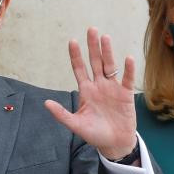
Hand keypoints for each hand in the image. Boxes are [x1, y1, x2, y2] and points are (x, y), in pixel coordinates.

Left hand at [44, 28, 138, 160]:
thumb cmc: (95, 134)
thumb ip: (62, 114)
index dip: (76, 56)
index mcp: (86, 91)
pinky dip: (128, 70)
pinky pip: (126, 79)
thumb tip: (46, 103)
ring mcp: (113, 88)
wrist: (114, 144)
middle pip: (95, 62)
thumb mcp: (76, 124)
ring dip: (107, 52)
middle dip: (92, 47)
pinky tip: (127, 58)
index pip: (80, 69)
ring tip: (105, 37)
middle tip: (91, 29)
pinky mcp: (125, 94)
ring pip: (109, 66)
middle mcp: (99, 86)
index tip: (72, 41)